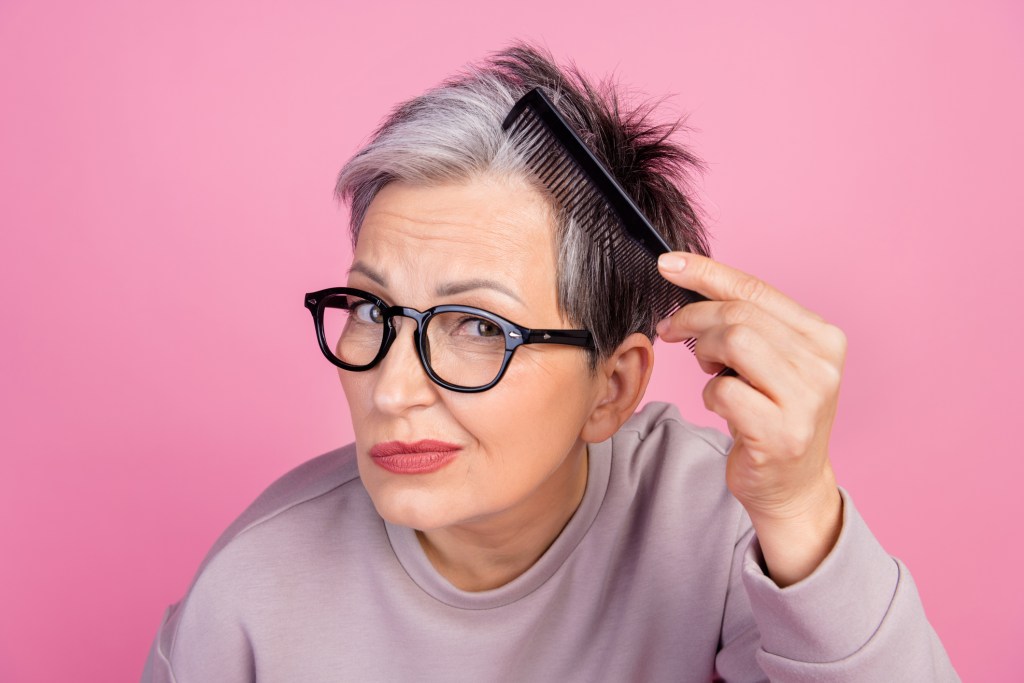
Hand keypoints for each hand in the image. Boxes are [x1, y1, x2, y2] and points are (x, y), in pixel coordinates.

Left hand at [656, 252, 845, 585]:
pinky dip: (711, 394)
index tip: (668, 263)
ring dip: (705, 353)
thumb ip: (746, 324)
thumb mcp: (769, 362)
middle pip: (739, 315)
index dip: (707, 272)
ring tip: (709, 368)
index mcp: (823, 337)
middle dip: (693, 318)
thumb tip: (689, 283)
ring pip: (734, 343)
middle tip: (672, 331)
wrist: (792, 485)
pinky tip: (723, 405)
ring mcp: (806, 400)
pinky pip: (724, 391)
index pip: (756, 290)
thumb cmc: (772, 415)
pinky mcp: (781, 433)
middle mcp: (822, 364)